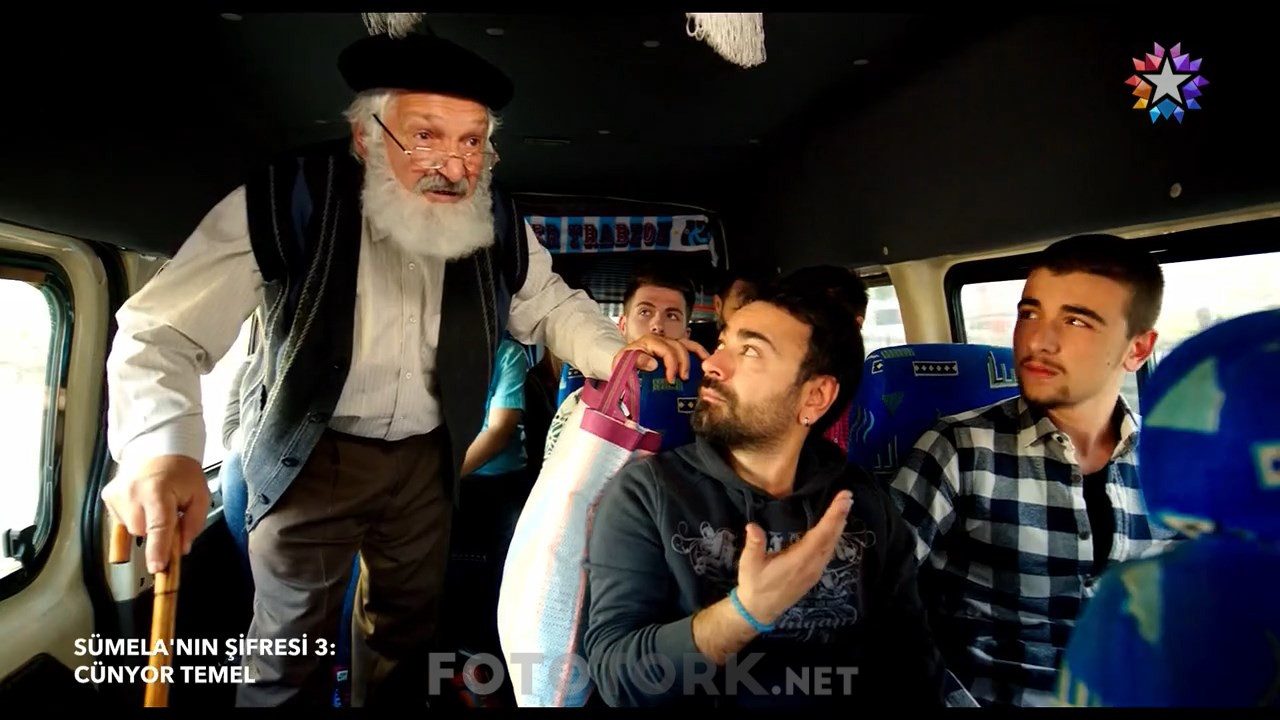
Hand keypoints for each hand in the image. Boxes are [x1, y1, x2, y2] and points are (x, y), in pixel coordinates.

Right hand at [101, 454, 209, 573]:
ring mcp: (117, 495)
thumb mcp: (199, 495)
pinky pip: (122, 521)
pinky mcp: (108, 497)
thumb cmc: (181, 471)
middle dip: (158, 531)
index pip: (158, 527)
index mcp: (158, 492)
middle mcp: (132, 493)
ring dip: (145, 524)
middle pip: (144, 533)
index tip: (157, 567)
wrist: (158, 447)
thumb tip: (181, 549)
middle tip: (169, 513)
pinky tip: (141, 505)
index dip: (158, 550)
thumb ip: (193, 524)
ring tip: (154, 503)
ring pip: (132, 529)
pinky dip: (133, 517)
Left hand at [612, 335, 709, 383]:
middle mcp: (661, 340)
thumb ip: (637, 361)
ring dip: (696, 355)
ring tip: (702, 368)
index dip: (672, 365)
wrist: (623, 363)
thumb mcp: (624, 363)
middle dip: (684, 363)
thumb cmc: (624, 364)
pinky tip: (705, 360)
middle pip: (679, 347)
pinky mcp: (673, 349)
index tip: (671, 380)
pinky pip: (689, 346)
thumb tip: (653, 364)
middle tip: (683, 379)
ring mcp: (668, 343)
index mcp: (649, 342)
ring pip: (687, 344)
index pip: (667, 351)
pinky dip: (699, 352)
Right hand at [735, 490, 852, 624]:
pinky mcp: (814, 574)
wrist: (760, 610)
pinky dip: (834, 537)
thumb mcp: (749, 564)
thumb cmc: (754, 585)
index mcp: (799, 561)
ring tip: (844, 507)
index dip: (833, 517)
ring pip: (832, 545)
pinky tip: (835, 529)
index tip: (842, 501)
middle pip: (831, 538)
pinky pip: (828, 552)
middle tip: (848, 497)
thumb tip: (753, 526)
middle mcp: (812, 566)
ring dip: (839, 526)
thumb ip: (754, 545)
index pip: (820, 535)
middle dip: (840, 516)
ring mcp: (815, 571)